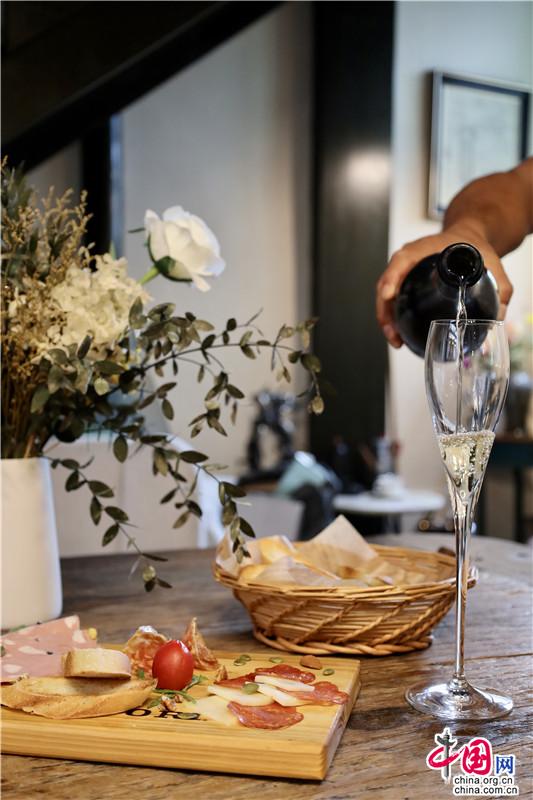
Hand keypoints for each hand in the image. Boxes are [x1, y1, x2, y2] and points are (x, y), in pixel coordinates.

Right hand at [376, 224, 513, 347]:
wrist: (467, 239)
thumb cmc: (474, 246)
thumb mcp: (491, 263)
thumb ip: (501, 288)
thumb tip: (498, 318)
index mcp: (423, 249)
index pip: (401, 261)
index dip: (392, 277)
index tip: (388, 295)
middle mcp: (408, 261)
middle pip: (386, 283)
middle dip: (385, 310)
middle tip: (394, 333)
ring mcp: (404, 272)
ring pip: (386, 296)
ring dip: (386, 319)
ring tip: (396, 341)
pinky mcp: (405, 284)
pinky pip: (393, 300)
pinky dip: (392, 317)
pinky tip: (399, 335)